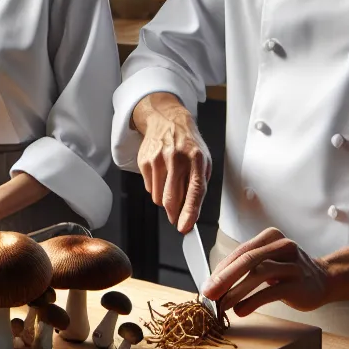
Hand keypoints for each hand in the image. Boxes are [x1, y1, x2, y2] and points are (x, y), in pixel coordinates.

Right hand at [131, 92, 208, 232]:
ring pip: (158, 198)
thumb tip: (191, 213)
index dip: (189, 213)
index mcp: (197, 159)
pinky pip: (150, 189)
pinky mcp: (145, 161)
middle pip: (172, 199)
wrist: (167, 121)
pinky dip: (156, 189)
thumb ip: (198, 186)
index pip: (194, 191)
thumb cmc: (188, 144)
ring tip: (170, 185)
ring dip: (165, 200)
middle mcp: (177, 158)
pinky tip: (161, 175)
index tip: (184, 227)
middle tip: (176, 218)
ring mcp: (158, 159)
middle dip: (174, 214)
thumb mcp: (203, 160)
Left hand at [204, 226, 330, 315]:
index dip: (221, 269)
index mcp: (270, 237)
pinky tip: (241, 311)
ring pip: (258, 275)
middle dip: (224, 278)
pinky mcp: (299, 284)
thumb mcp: (267, 262)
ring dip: (236, 292)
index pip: (240, 252)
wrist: (324, 280)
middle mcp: (282, 246)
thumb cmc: (288, 272)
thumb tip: (213, 283)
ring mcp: (293, 264)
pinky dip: (253, 302)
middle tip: (208, 293)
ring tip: (222, 305)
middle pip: (247, 260)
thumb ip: (244, 267)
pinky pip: (271, 292)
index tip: (207, 285)